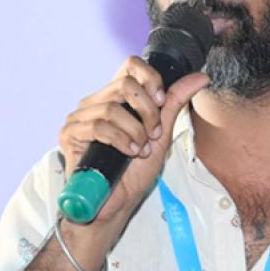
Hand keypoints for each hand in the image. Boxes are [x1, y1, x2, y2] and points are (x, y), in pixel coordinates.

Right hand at [58, 57, 209, 226]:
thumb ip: (175, 103)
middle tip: (152, 134)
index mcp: (115, 98)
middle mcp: (96, 102)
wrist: (116, 204)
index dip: (150, 79)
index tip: (161, 102)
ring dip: (135, 131)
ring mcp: (80, 117)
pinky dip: (119, 140)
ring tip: (140, 150)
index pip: (130, 66)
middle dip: (147, 111)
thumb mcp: (161, 133)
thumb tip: (200, 77)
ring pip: (112, 107)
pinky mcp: (69, 133)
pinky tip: (128, 153)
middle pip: (125, 83)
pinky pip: (97, 126)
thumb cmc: (134, 173)